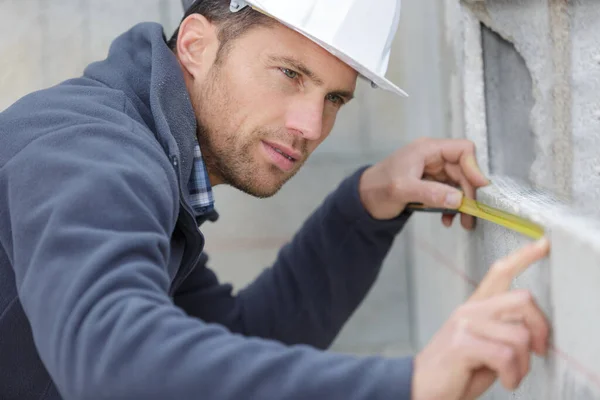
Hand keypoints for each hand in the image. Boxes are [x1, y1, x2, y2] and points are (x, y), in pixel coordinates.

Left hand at [359, 138, 489, 227]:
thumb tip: (458, 200)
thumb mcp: (402, 190)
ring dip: (462, 203)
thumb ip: (430, 193)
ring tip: (463, 223)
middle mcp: (432, 157)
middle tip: (471, 216)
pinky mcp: (429, 184)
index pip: (462, 150)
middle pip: (464, 170)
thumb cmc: (377, 188)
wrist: (362, 200)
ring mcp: (432, 171)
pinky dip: (451, 206)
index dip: (474, 168)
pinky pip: (449, 193)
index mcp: (427, 149)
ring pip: (458, 183)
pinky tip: (447, 219)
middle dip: (469, 193)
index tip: (480, 190)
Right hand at [411, 238, 550, 399]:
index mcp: (475, 308)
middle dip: (541, 329)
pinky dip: (512, 375)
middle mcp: (469, 310)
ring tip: (511, 374)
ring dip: (523, 364)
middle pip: (522, 299)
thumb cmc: (454, 370)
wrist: (421, 388)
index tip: (543, 244)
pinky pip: (505, 356)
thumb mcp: (483, 346)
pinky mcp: (461, 344)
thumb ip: (504, 331)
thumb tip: (533, 331)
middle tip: (539, 351)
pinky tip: (503, 380)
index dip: (523, 257)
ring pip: (519, 335)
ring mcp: (464, 325)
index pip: (499, 273)